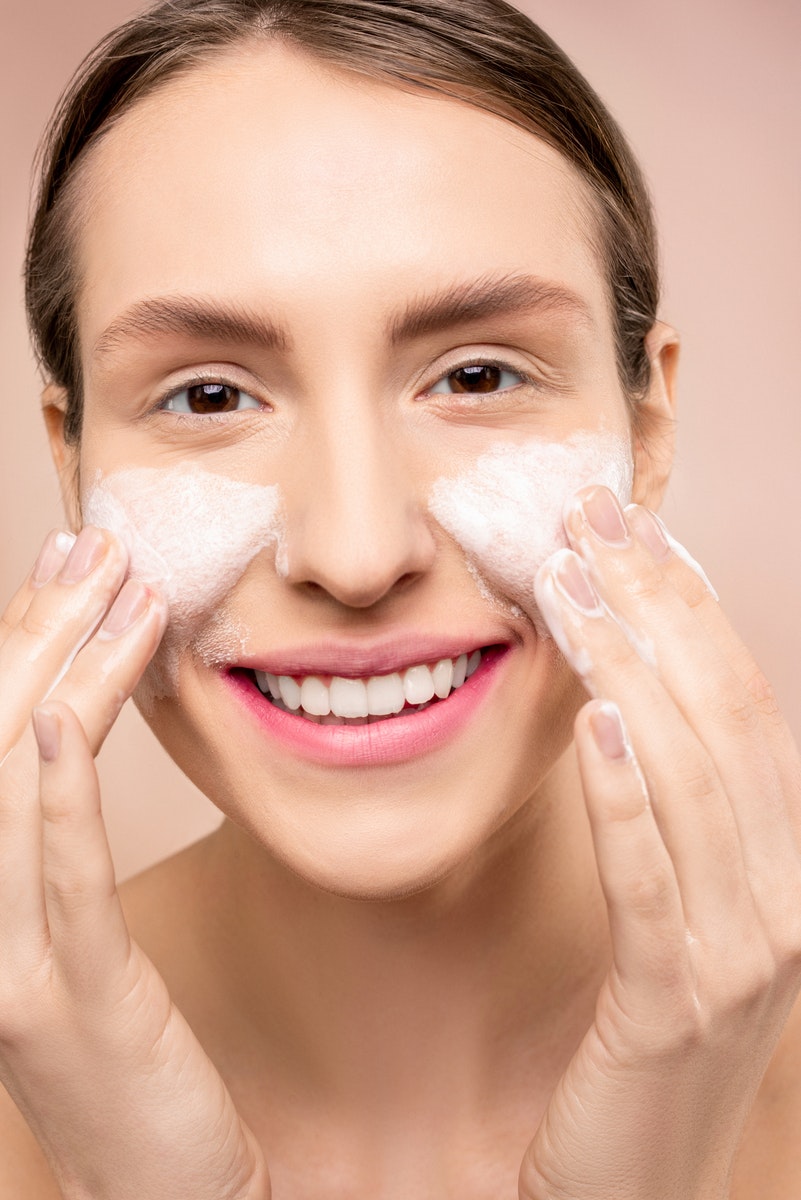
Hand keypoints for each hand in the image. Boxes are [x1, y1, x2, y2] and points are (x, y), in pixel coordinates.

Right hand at [0, 528, 268, 1199]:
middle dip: (38, 628)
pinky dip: (49, 785)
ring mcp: (4, 955)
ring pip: (10, 782)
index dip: (21, 639)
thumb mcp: (87, 936)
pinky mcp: (62, 994)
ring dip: (59, 671)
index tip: (67, 564)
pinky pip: (49, 870)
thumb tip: (74, 734)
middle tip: (91, 544)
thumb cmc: (127, 1058)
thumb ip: (67, 844)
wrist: (151, 1186)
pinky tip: (56, 710)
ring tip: (112, 586)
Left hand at [519, 487, 800, 1199]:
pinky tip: (595, 729)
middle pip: (728, 720)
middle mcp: (784, 898)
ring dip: (631, 675)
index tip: (631, 528)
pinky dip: (631, 802)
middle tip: (590, 521)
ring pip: (697, 783)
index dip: (690, 608)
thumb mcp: (663, 911)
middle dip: (660, 609)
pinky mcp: (676, 1011)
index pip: (741, 706)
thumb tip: (622, 698)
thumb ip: (662, 815)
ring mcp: (742, 957)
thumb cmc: (632, 1045)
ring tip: (569, 592)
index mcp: (779, 862)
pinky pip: (656, 887)